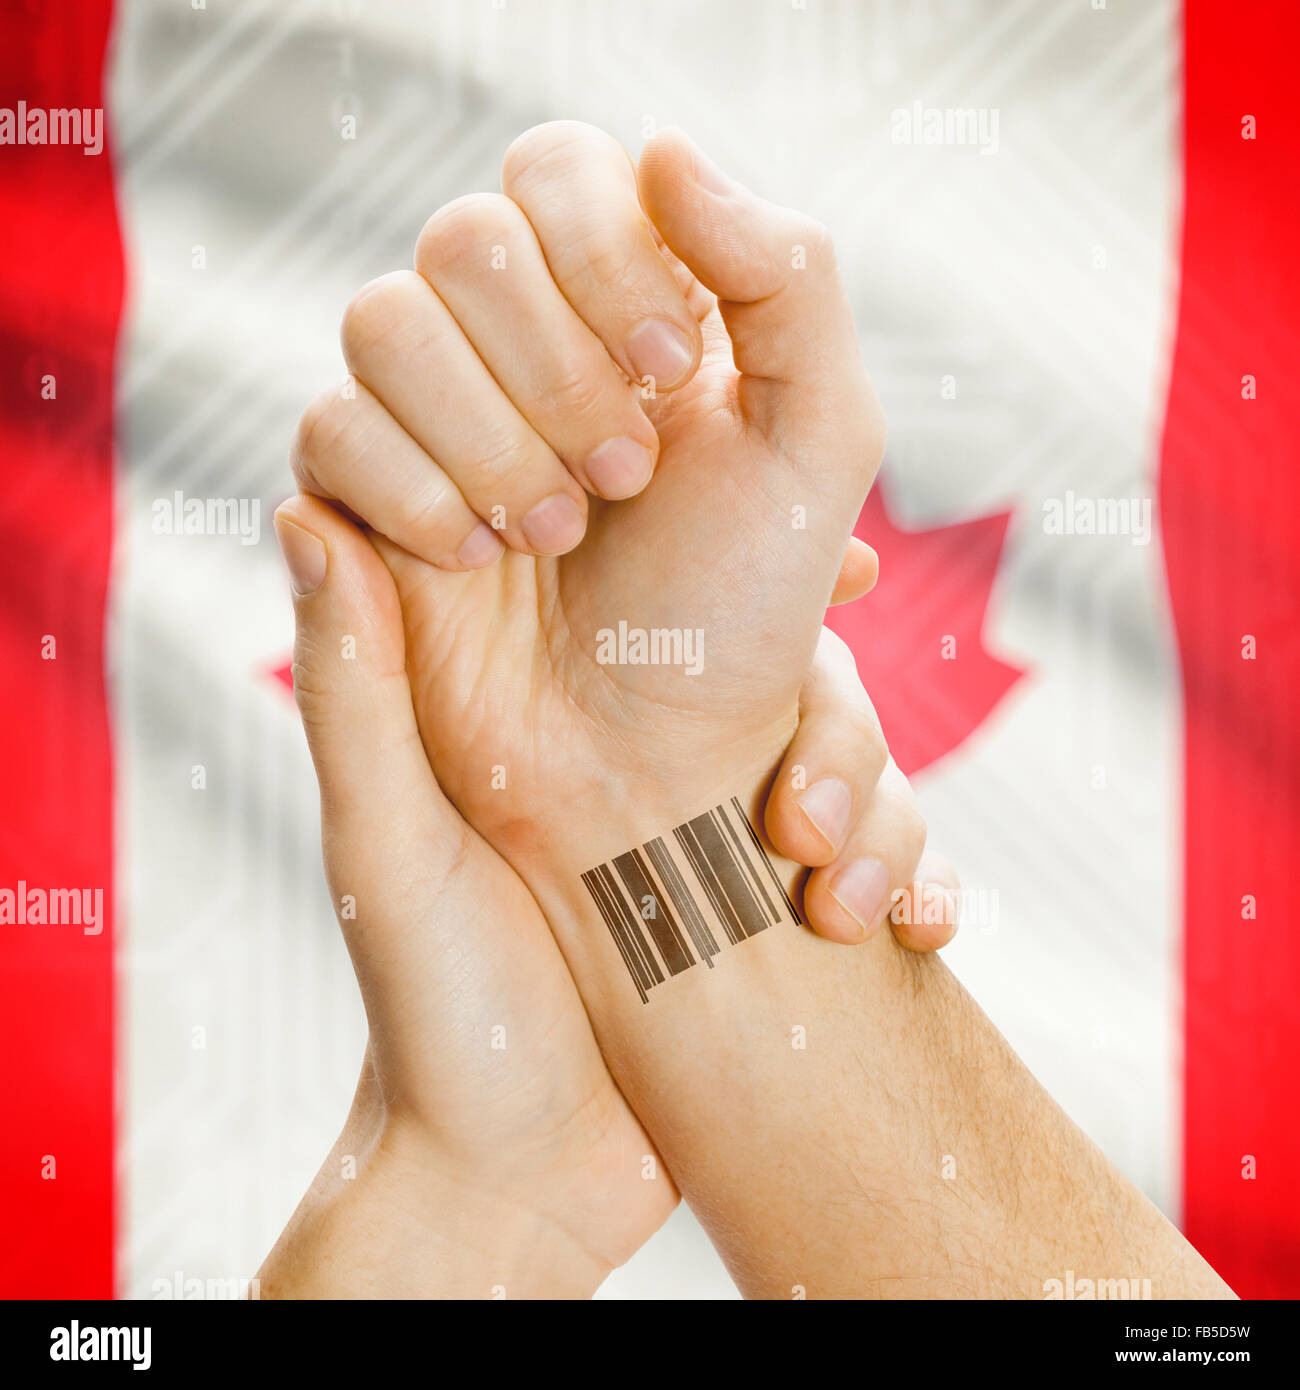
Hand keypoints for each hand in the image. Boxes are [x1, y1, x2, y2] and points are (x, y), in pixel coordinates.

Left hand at [259, 497, 957, 1295]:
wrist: (511, 1183)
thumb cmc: (432, 1013)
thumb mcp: (384, 845)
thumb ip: (352, 693)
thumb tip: (304, 515)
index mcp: (555, 724)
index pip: (659, 600)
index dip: (735, 556)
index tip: (827, 556)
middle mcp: (647, 764)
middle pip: (788, 677)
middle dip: (837, 725)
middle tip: (809, 808)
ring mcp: (715, 837)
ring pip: (848, 768)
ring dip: (884, 819)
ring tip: (848, 905)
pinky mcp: (760, 910)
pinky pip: (872, 865)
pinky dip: (914, 887)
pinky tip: (918, 932)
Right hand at [293, 122, 911, 973]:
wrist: (657, 765)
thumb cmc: (746, 612)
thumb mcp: (820, 440)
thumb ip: (786, 276)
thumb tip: (661, 150)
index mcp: (627, 305)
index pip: (562, 170)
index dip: (605, 257)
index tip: (672, 377)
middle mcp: (522, 346)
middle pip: (465, 238)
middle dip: (552, 368)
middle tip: (624, 477)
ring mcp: (434, 417)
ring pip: (381, 321)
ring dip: (485, 436)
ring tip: (556, 533)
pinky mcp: (364, 496)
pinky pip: (328, 429)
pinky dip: (412, 495)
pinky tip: (480, 561)